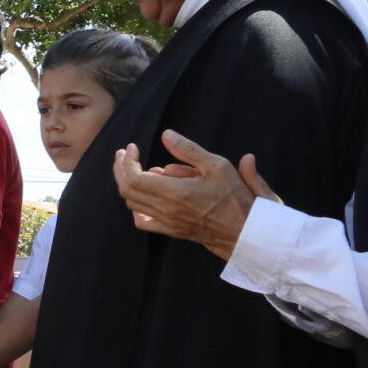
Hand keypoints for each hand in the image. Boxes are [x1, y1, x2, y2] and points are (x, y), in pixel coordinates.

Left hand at [111, 132, 271, 257]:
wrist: (246, 232)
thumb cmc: (236, 197)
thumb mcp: (217, 166)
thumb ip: (188, 150)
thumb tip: (166, 135)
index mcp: (174, 193)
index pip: (134, 177)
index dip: (127, 161)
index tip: (132, 147)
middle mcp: (166, 210)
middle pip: (128, 190)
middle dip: (121, 169)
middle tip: (123, 154)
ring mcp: (167, 222)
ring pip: (133, 204)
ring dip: (128, 184)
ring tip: (134, 168)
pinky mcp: (171, 230)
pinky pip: (143, 221)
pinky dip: (136, 207)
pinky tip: (141, 197)